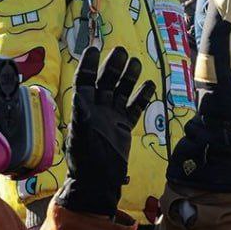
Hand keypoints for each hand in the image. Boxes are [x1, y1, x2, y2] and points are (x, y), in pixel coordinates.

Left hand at [57, 46, 153, 215]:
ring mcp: (112, 117)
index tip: (95, 49)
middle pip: (105, 81)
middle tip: (122, 52)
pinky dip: (142, 97)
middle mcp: (98, 108)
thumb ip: (82, 113)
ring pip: (122, 91)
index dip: (89, 64)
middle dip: (113, 66)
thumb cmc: (86, 159)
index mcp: (83, 107)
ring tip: (136, 63)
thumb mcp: (80, 134)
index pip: (85, 80)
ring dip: (128, 77)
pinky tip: (150, 84)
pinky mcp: (125, 127)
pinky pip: (135, 108)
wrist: (98, 180)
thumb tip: (82, 93)